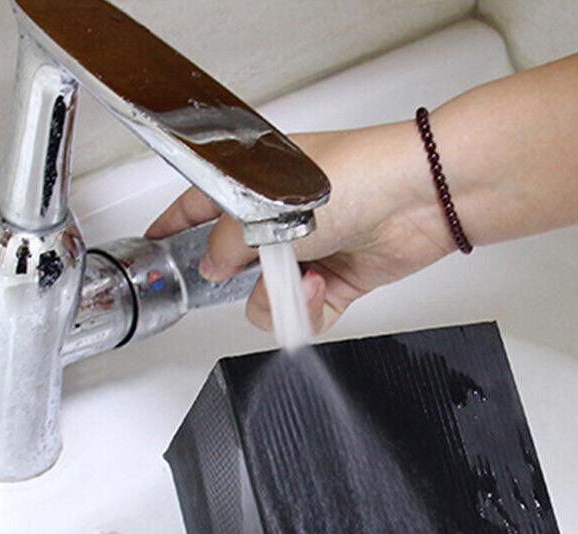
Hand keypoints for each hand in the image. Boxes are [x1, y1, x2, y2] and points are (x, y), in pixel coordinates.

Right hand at [146, 122, 454, 333]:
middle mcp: (285, 218)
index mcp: (262, 184)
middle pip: (239, 264)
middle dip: (245, 276)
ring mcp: (312, 250)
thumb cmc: (360, 175)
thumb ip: (232, 240)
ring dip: (282, 297)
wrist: (420, 199)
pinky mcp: (339, 279)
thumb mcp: (272, 207)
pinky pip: (307, 313)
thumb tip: (211, 263)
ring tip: (306, 277)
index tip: (156, 237)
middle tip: (265, 267)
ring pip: (270, 296)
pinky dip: (310, 311)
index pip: (205, 202)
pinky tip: (321, 289)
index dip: (177, 221)